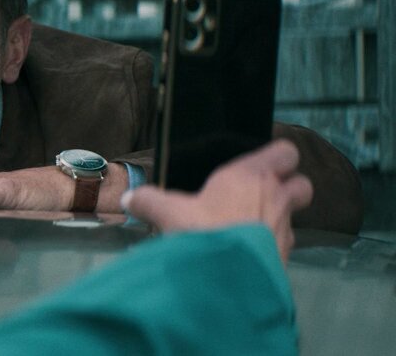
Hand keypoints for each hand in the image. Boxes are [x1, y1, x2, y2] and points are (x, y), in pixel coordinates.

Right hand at [123, 140, 312, 263]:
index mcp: (251, 177)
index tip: (260, 165)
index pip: (285, 152)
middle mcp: (275, 199)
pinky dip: (268, 246)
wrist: (226, 280)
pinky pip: (282, 245)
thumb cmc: (203, 232)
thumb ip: (149, 201)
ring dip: (276, 219)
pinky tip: (245, 253)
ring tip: (247, 227)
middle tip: (262, 195)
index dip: (277, 157)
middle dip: (289, 188)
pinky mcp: (283, 258)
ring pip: (292, 217)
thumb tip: (130, 198)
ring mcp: (283, 230)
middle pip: (303, 184)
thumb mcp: (167, 212)